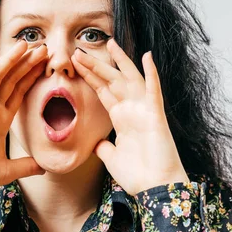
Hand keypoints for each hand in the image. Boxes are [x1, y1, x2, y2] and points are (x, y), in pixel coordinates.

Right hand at [0, 40, 47, 209]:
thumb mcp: (6, 170)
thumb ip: (26, 165)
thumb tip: (45, 167)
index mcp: (0, 120)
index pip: (20, 93)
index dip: (32, 78)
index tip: (45, 64)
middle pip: (12, 81)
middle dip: (27, 64)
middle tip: (43, 48)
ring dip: (9, 60)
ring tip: (25, 44)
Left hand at [71, 38, 188, 195]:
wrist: (155, 189)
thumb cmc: (137, 175)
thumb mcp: (111, 158)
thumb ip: (103, 147)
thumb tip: (97, 143)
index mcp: (121, 118)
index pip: (102, 91)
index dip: (90, 76)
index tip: (76, 63)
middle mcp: (131, 110)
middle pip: (111, 81)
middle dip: (95, 66)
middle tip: (78, 50)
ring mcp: (144, 110)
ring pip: (129, 79)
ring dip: (119, 61)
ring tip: (109, 42)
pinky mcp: (155, 115)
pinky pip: (153, 89)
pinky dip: (151, 72)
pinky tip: (147, 56)